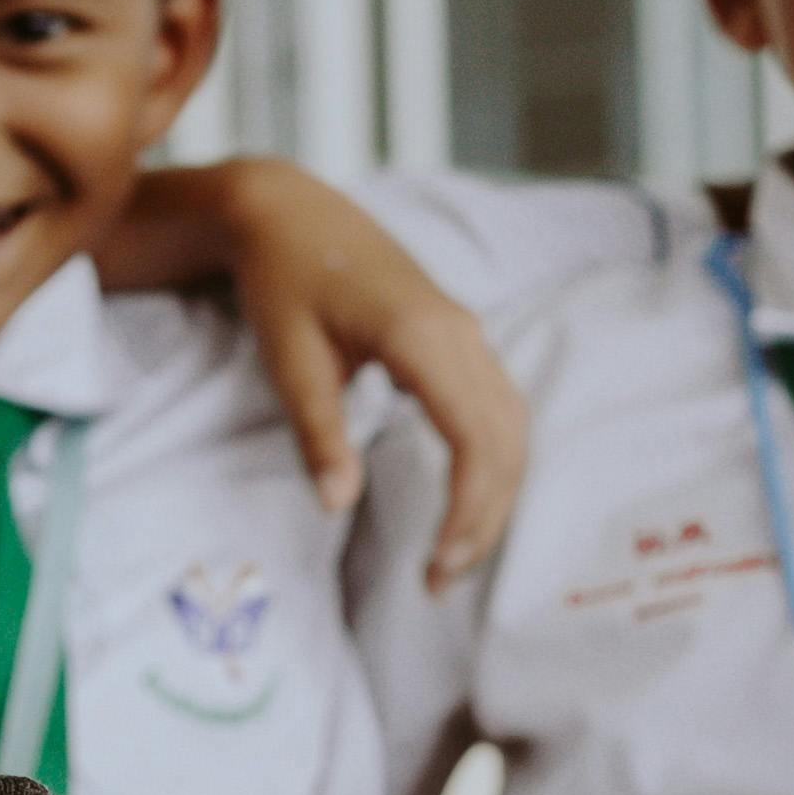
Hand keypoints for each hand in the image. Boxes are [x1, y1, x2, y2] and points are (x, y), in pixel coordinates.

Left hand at [123, 163, 528, 586]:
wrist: (288, 212)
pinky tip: (465, 499)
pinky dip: (493, 460)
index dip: (466, 511)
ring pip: (511, 426)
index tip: (435, 566)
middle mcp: (460, 331)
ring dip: (494, 494)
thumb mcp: (288, 359)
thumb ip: (318, 432)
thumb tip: (337, 504)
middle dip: (483, 520)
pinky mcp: (457, 335)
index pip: (475, 441)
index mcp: (422, 337)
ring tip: (453, 553)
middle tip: (439, 582)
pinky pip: (498, 406)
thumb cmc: (282, 281)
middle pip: (506, 442)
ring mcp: (465, 330)